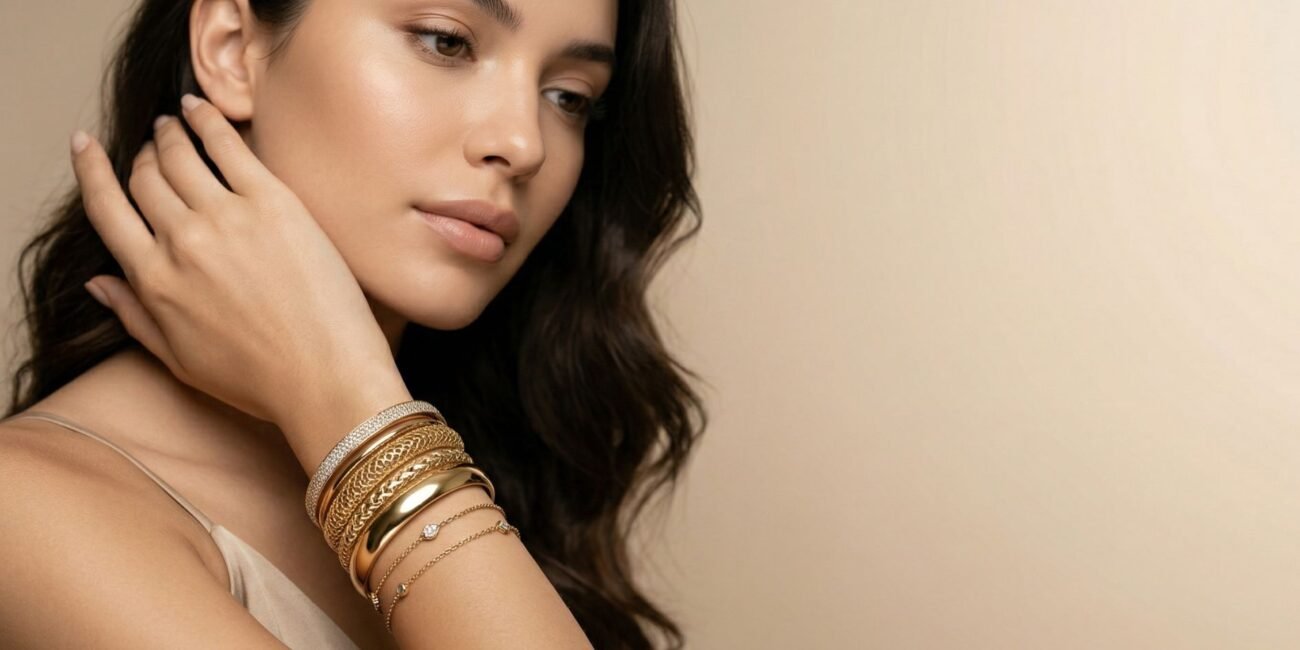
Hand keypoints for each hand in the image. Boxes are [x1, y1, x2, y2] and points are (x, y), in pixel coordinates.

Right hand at [70, 94, 402, 429]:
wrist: (328, 378)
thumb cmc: (259, 379)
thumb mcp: (179, 359)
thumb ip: (134, 315)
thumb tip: (97, 281)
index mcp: (153, 280)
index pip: (106, 209)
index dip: (91, 171)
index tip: (85, 146)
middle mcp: (181, 242)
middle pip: (144, 177)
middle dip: (142, 156)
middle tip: (151, 145)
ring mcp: (227, 218)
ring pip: (179, 155)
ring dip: (168, 133)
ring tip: (170, 122)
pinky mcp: (274, 203)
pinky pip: (227, 145)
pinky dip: (205, 120)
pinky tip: (198, 109)